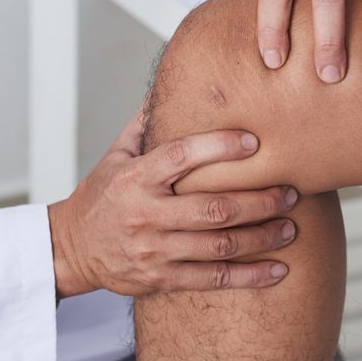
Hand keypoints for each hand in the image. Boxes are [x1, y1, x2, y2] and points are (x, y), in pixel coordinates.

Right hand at [48, 112, 297, 297]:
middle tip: (291, 191)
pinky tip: (279, 269)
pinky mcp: (161, 278)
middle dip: (259, 200)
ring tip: (292, 226)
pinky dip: (250, 276)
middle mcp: (145, 214)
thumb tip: (171, 81)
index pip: (181, 157)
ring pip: (219, 245)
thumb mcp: (116, 155)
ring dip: (262, 237)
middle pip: (212, 208)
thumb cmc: (101, 196)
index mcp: (136, 178)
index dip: (219, 147)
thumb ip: (146, 124)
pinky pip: (213, 279)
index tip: (256, 141)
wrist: (69, 249)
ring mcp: (154, 249)